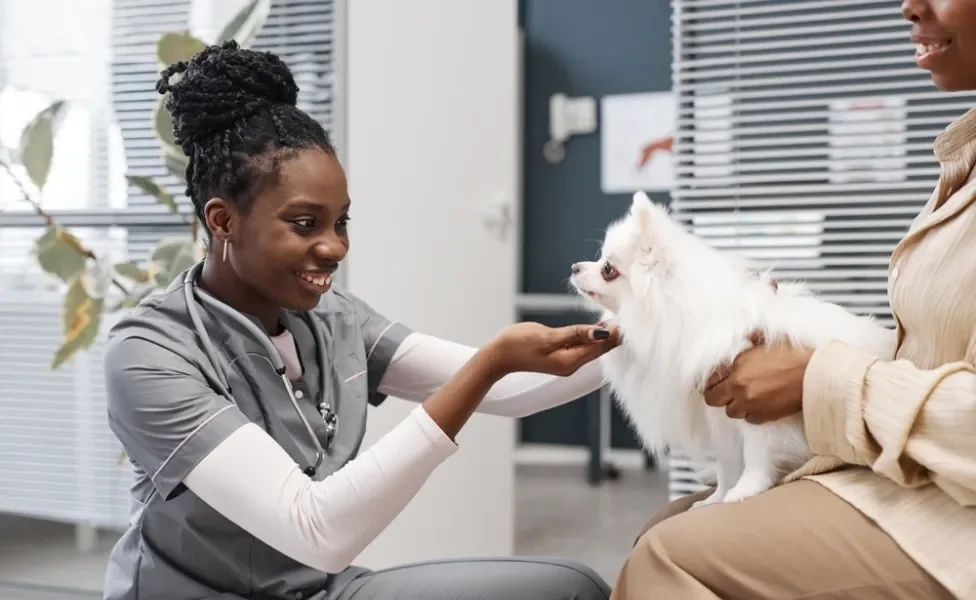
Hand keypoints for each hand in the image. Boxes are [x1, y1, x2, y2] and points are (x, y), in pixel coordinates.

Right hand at [485, 321, 620, 377]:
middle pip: (599, 348)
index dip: (615, 334)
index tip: (628, 319)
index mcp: (570, 361)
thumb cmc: (517, 344)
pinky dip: (590, 336)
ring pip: (591, 347)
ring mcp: (565, 362)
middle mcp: (571, 364)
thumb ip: (576, 334)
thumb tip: (602, 333)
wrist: (497, 357)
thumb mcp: (548, 336)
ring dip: (603, 334)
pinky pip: (581, 346)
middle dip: (613, 334)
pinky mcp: (560, 356)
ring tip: (618, 318)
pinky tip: (597, 327)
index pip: (600, 347)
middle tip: (629, 316)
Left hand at [703, 332, 813, 424]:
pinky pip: (749, 419)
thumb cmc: (794, 354)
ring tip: (744, 396)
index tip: (715, 379)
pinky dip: (751, 413)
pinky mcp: (765, 416)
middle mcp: (739, 388)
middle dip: (716, 394)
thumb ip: (750, 339)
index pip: (709, 379)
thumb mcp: (767, 338)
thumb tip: (743, 337)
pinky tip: (758, 404)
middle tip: (724, 391)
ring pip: (730, 412)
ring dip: (734, 405)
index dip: (711, 379)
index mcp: (737, 367)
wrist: (816, 374)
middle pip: (713, 399)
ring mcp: (751, 405)